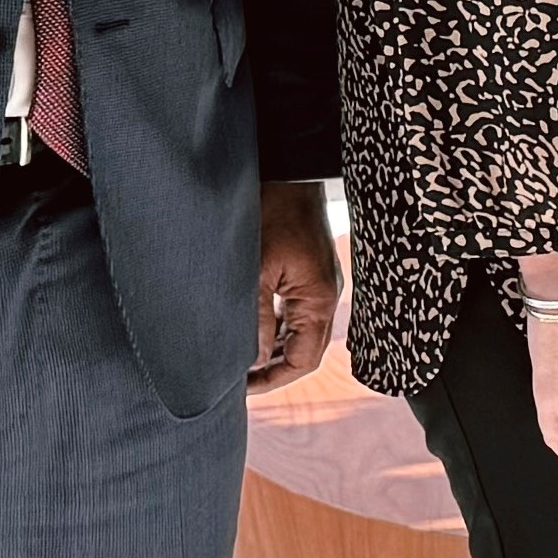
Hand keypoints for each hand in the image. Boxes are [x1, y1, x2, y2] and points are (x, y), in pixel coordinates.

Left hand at [254, 184, 342, 385]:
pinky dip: (271, 323)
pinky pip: (293, 309)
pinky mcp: (307, 270)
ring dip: (269, 346)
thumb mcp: (256, 270)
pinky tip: (245, 326)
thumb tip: (251, 362)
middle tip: (233, 379)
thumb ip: (254, 320)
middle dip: (269, 367)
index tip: (240, 389)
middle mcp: (324, 295)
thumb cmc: (272, 211)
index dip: (273, 379)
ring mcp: (318, 282)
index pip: (303, 360)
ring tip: (234, 356)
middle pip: (302, 350)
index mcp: (318, 300)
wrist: (288, 168)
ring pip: (296, 331)